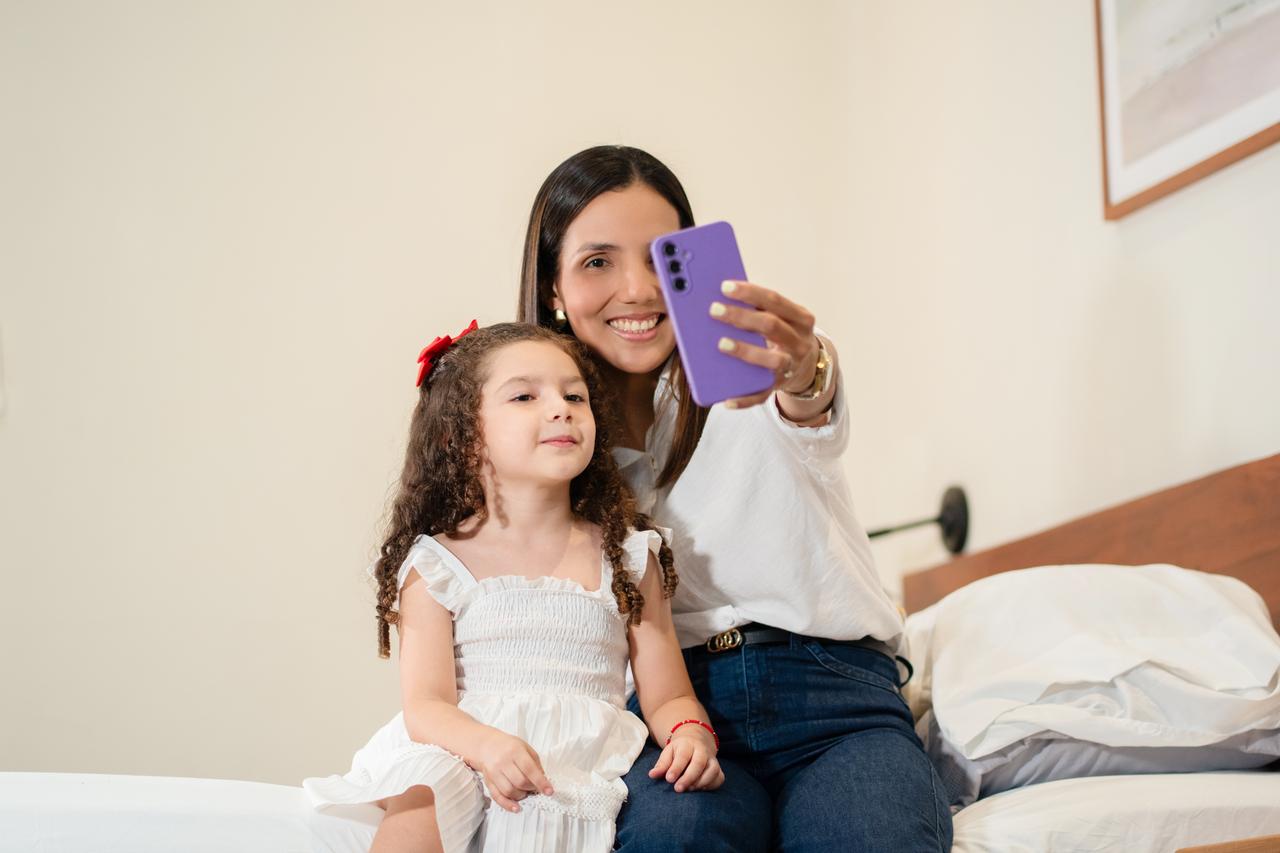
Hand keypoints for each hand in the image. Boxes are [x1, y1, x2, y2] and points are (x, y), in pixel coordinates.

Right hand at [470, 729, 553, 812]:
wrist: (487, 746)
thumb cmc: (509, 747)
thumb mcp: (525, 748)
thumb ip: (535, 763)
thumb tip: (543, 780)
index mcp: (515, 751)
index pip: (529, 769)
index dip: (540, 782)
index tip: (549, 791)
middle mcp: (503, 762)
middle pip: (520, 782)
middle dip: (531, 788)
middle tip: (534, 787)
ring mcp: (494, 773)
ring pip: (509, 791)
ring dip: (521, 796)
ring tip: (524, 792)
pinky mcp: (488, 782)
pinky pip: (497, 797)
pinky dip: (507, 805)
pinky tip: (516, 808)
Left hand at [647, 725, 723, 792]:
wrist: (696, 740)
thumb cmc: (678, 751)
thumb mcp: (668, 753)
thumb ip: (661, 765)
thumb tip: (652, 775)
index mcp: (687, 744)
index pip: (683, 756)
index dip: (676, 768)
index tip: (669, 779)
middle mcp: (702, 750)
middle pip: (699, 763)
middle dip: (689, 777)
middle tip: (678, 789)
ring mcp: (712, 759)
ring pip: (712, 770)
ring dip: (701, 782)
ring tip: (689, 790)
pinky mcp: (718, 769)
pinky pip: (719, 778)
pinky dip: (711, 785)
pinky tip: (700, 790)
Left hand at [709, 280, 818, 408]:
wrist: (805, 366)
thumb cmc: (782, 333)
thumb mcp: (780, 316)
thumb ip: (757, 307)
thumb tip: (719, 296)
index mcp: (800, 318)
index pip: (775, 300)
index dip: (750, 293)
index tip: (725, 286)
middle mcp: (799, 342)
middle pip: (771, 326)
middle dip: (741, 317)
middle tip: (714, 310)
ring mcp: (792, 366)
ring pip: (772, 360)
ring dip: (746, 351)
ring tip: (720, 344)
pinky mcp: (779, 386)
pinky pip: (762, 395)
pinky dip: (744, 399)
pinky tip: (726, 398)